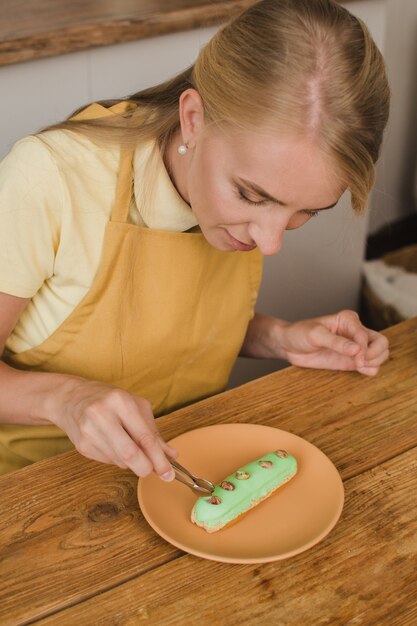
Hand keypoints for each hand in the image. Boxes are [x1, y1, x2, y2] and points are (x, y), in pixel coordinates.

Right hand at [48, 379, 177, 478]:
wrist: (70, 398)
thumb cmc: (108, 399)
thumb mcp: (134, 405)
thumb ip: (153, 431)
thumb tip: (171, 455)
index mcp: (120, 401)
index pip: (144, 437)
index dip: (159, 458)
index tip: (169, 473)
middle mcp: (102, 415)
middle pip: (130, 454)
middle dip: (145, 468)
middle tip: (151, 470)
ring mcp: (89, 432)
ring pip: (120, 461)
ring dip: (131, 462)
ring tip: (128, 446)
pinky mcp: (82, 446)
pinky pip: (108, 462)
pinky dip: (117, 459)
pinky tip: (113, 445)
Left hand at [277, 310, 388, 374]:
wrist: (289, 345)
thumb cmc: (300, 334)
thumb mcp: (315, 335)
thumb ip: (336, 342)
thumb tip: (357, 350)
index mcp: (348, 320)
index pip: (365, 335)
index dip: (364, 349)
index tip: (357, 360)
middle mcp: (355, 331)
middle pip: (381, 342)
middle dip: (375, 354)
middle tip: (360, 363)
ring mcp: (355, 346)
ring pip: (380, 354)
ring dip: (375, 362)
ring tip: (359, 366)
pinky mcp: (352, 359)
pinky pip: (370, 365)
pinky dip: (370, 369)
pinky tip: (359, 370)